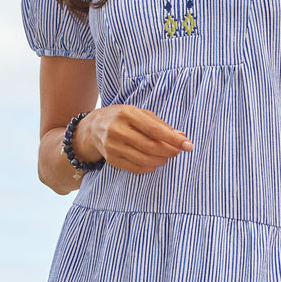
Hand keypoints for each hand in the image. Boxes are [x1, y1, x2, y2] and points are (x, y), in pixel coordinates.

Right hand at [77, 105, 192, 173]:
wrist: (93, 128)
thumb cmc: (122, 118)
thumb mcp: (139, 113)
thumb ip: (160, 124)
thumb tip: (181, 136)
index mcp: (127, 114)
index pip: (155, 130)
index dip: (173, 139)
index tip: (188, 145)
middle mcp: (118, 130)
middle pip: (151, 147)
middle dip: (169, 151)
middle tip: (178, 151)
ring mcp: (113, 146)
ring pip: (144, 159)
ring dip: (161, 160)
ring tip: (166, 156)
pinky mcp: (111, 159)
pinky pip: (135, 168)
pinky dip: (149, 168)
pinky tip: (154, 162)